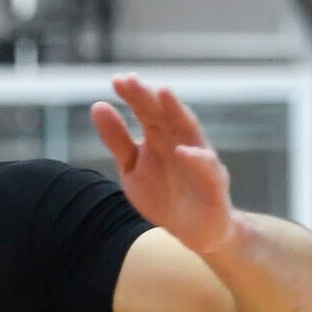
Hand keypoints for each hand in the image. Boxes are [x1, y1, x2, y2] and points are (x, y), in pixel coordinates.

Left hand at [91, 75, 239, 256]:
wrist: (194, 232)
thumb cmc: (164, 194)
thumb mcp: (132, 168)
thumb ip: (117, 139)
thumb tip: (97, 105)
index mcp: (161, 138)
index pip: (147, 111)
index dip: (134, 96)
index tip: (117, 80)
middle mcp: (182, 142)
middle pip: (166, 115)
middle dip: (149, 97)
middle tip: (131, 80)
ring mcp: (200, 161)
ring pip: (190, 132)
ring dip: (178, 113)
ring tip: (164, 94)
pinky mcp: (214, 184)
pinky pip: (207, 168)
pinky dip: (196, 159)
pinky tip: (181, 151)